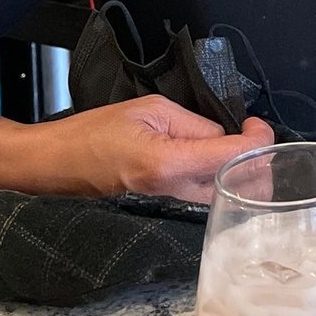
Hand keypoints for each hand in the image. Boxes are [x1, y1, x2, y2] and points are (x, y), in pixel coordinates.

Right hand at [0, 98, 275, 202]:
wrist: (58, 164)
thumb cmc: (95, 131)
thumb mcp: (150, 110)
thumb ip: (193, 124)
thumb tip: (223, 135)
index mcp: (170, 164)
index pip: (233, 158)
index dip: (257, 140)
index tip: (257, 124)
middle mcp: (174, 191)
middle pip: (238, 187)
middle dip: (257, 162)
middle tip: (255, 136)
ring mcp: (170, 203)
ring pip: (226, 197)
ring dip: (243, 174)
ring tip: (242, 145)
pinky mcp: (166, 205)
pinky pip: (207, 197)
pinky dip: (224, 181)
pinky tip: (223, 161)